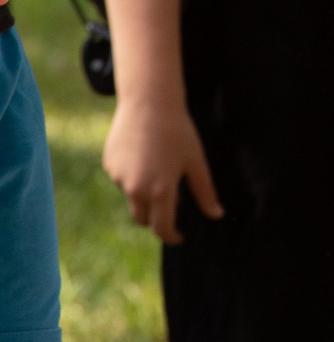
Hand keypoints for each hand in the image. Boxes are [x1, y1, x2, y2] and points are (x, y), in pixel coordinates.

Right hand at [102, 92, 222, 244]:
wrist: (149, 103)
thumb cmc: (178, 132)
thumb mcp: (196, 162)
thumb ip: (205, 192)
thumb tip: (217, 215)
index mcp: (160, 191)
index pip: (162, 227)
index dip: (171, 236)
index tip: (180, 237)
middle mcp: (135, 189)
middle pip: (143, 218)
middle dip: (156, 219)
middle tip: (173, 207)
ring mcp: (118, 177)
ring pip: (132, 196)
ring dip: (145, 193)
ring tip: (161, 165)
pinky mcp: (108, 165)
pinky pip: (122, 179)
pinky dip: (134, 176)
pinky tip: (145, 154)